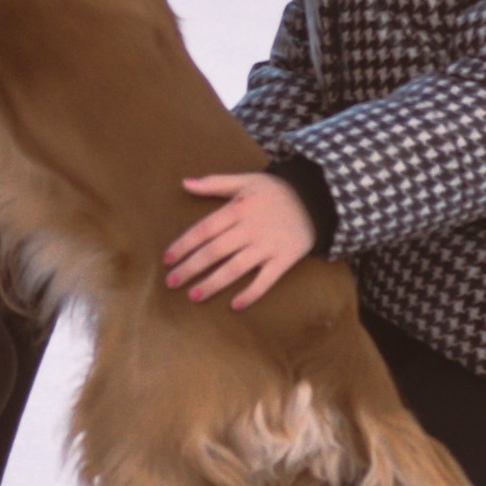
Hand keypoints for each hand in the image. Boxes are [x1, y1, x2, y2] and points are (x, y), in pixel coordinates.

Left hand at [163, 170, 315, 308]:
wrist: (317, 197)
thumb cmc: (276, 190)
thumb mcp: (245, 180)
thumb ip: (213, 183)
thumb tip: (183, 183)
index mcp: (237, 209)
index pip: (204, 230)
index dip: (183, 245)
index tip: (167, 259)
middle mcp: (250, 229)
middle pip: (214, 252)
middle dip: (190, 268)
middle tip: (171, 283)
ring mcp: (267, 245)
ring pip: (235, 269)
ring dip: (212, 284)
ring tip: (193, 296)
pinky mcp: (284, 259)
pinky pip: (266, 280)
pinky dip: (251, 293)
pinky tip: (235, 305)